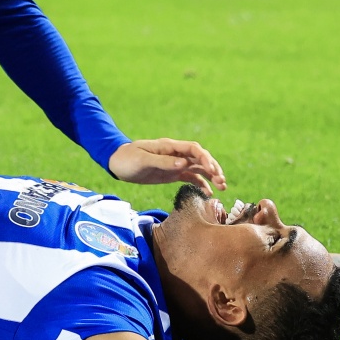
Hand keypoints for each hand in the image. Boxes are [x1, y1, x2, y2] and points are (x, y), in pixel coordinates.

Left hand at [109, 138, 226, 192]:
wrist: (117, 163)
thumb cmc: (127, 159)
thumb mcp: (143, 161)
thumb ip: (163, 162)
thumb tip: (183, 163)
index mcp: (170, 147)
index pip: (193, 149)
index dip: (205, 158)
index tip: (212, 170)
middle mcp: (176, 154)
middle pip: (200, 158)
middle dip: (213, 168)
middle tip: (222, 181)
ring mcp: (175, 163)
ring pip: (198, 168)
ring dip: (211, 176)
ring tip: (222, 187)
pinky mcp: (172, 173)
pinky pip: (190, 177)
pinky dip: (201, 184)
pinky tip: (209, 193)